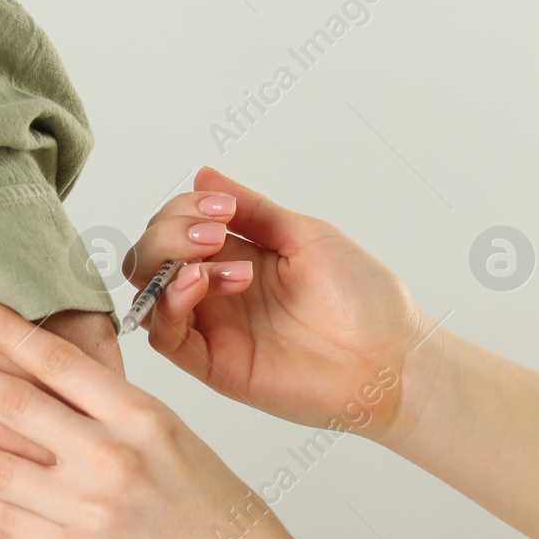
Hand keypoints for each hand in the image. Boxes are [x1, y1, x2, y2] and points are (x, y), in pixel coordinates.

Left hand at [0, 296, 307, 538]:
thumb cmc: (219, 516)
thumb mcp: (178, 441)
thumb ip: (120, 411)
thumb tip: (65, 376)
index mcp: (143, 417)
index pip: (57, 359)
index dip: (2, 329)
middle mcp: (112, 458)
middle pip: (12, 404)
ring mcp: (90, 510)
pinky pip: (4, 520)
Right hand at [128, 167, 433, 443]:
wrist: (389, 357)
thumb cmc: (361, 299)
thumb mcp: (306, 236)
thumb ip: (252, 210)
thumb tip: (203, 174)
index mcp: (236, 257)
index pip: (177, 228)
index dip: (183, 210)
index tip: (221, 206)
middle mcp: (215, 292)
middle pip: (151, 257)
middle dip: (167, 232)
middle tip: (211, 232)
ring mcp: (212, 328)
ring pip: (150, 292)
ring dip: (168, 261)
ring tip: (214, 254)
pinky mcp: (212, 364)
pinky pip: (165, 337)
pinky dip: (168, 305)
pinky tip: (197, 282)